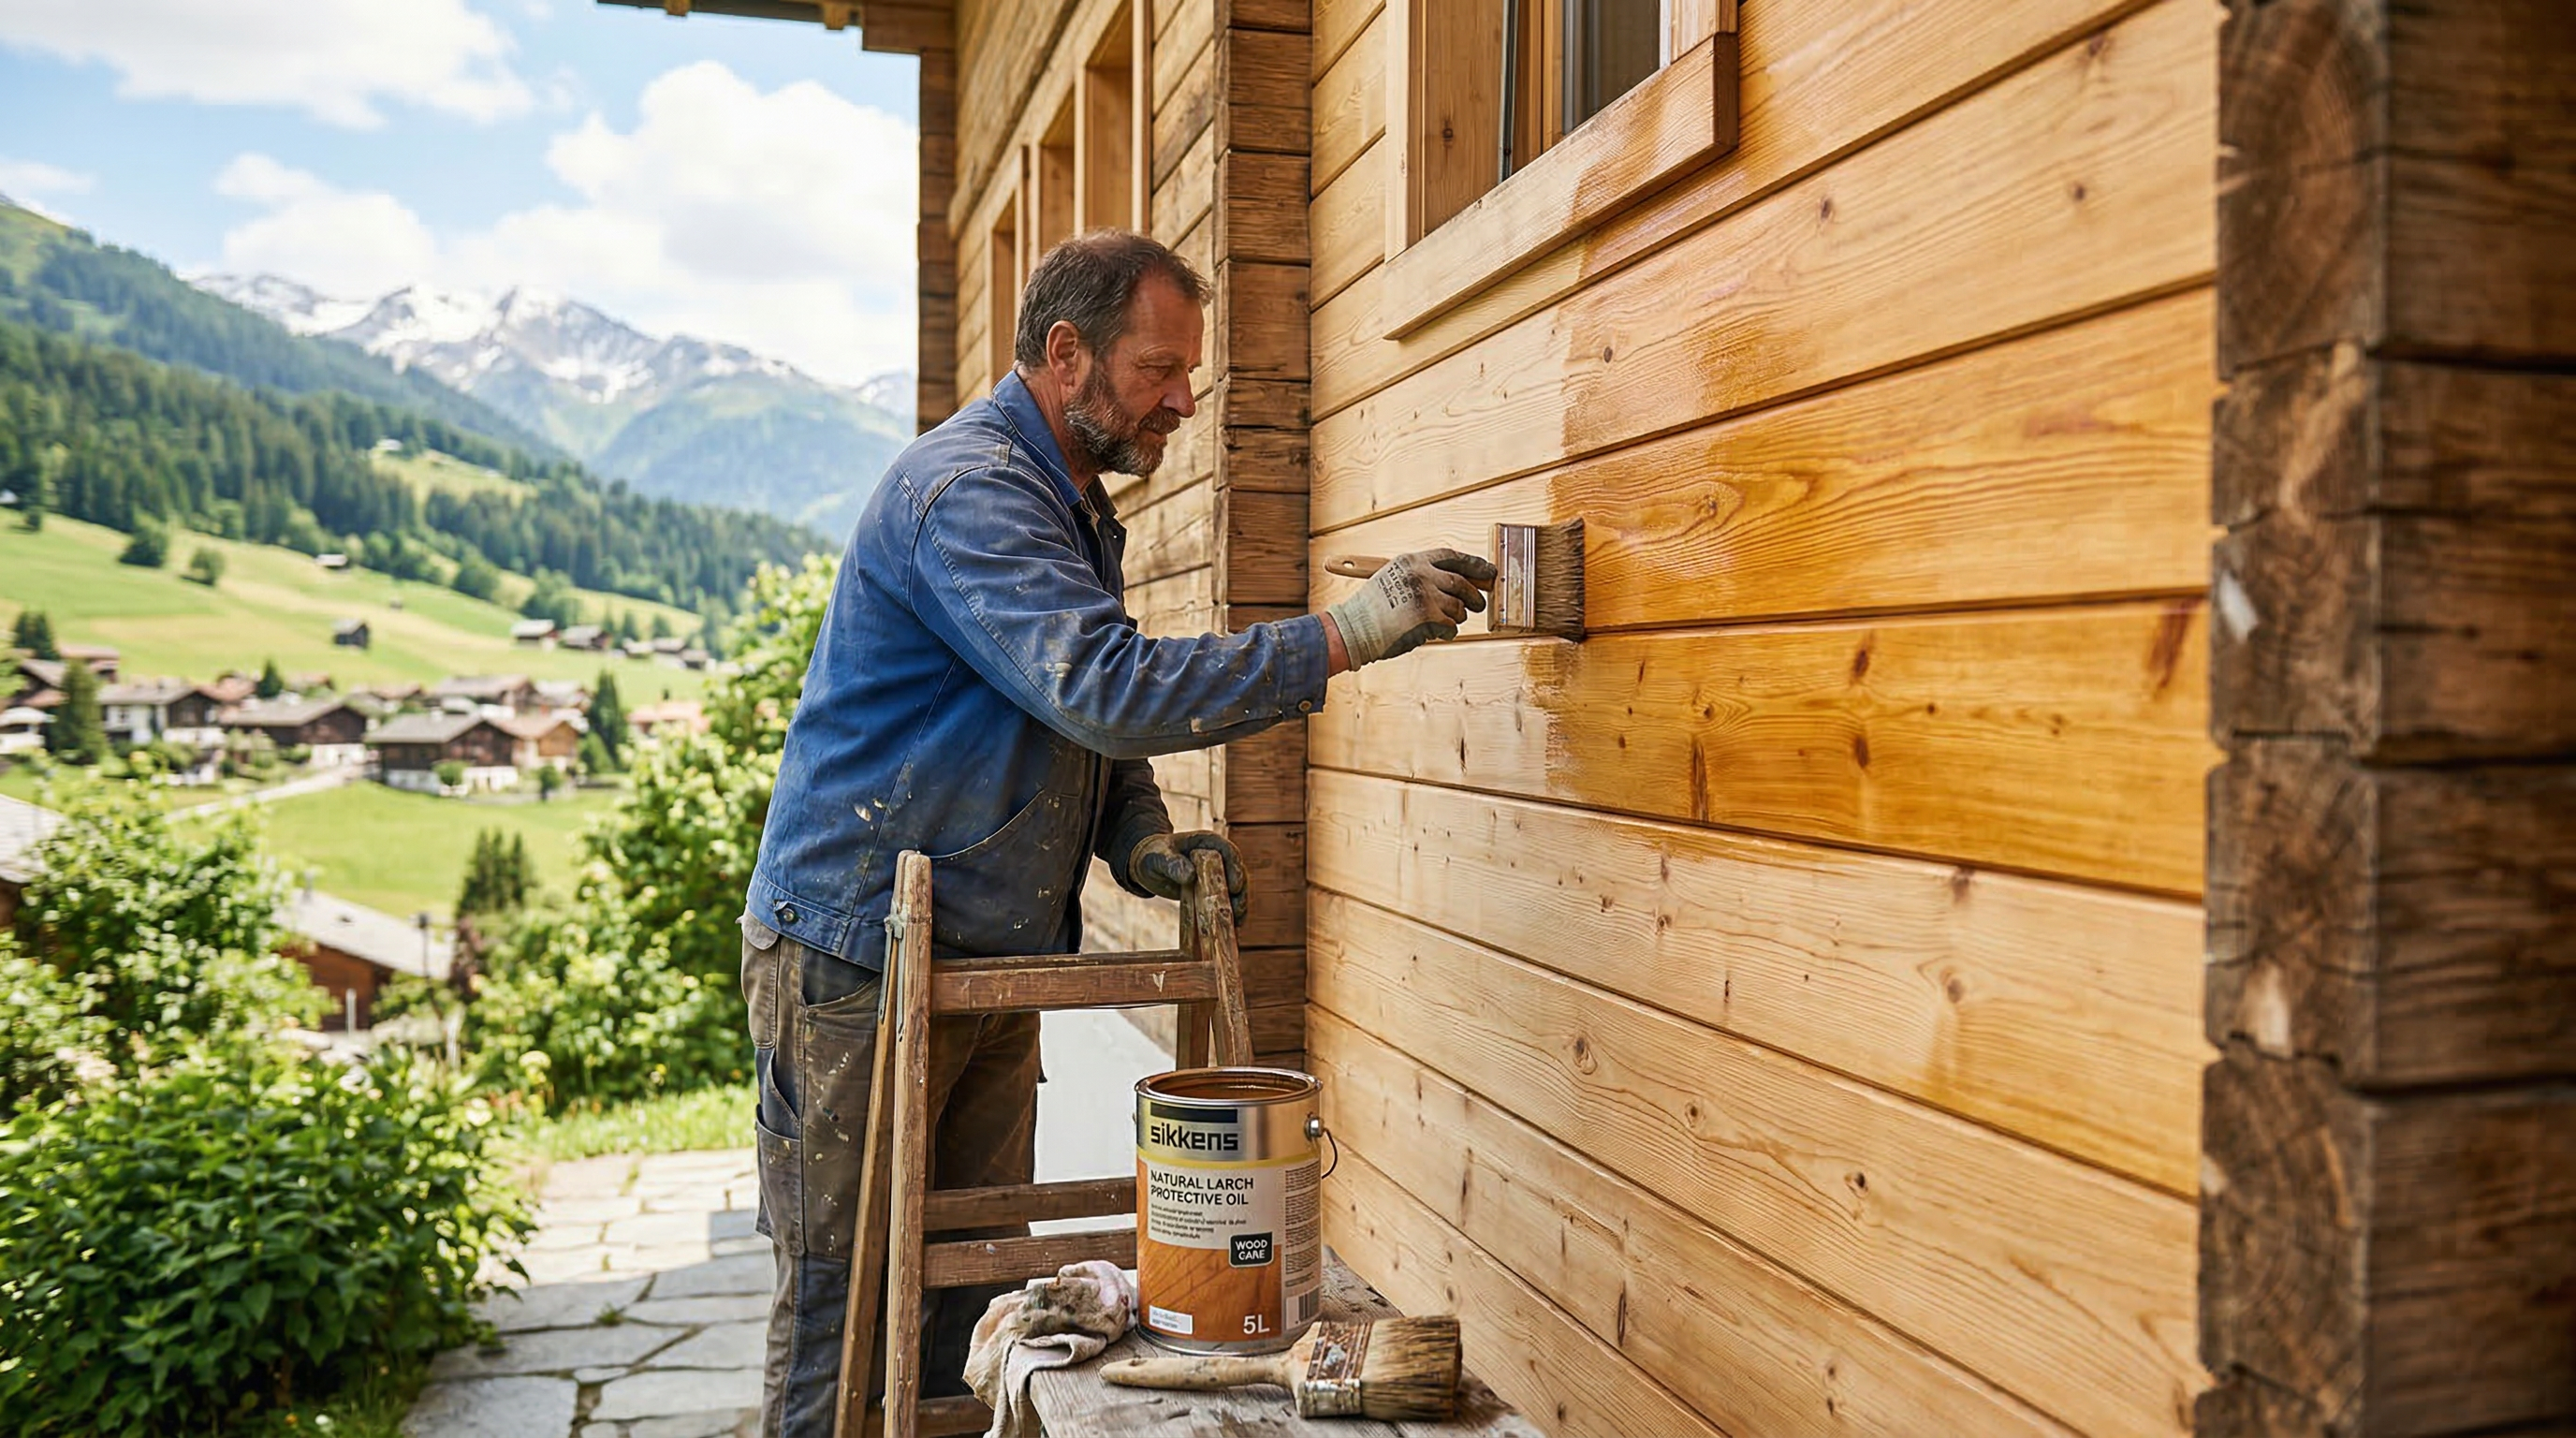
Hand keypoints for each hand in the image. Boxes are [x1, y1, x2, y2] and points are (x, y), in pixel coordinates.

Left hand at [1128, 830, 1248, 923]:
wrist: (1148, 866)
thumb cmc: (1154, 856)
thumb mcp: (1159, 858)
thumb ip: (1173, 864)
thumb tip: (1191, 875)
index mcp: (1209, 843)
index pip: (1230, 853)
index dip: (1236, 869)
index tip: (1234, 888)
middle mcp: (1218, 858)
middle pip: (1238, 874)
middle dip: (1240, 893)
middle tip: (1237, 911)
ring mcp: (1218, 875)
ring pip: (1236, 891)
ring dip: (1238, 907)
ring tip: (1236, 925)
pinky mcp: (1214, 891)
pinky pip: (1226, 902)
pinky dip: (1229, 915)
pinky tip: (1230, 929)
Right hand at [1321, 549, 1496, 667]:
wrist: (1353, 630)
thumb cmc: (1371, 611)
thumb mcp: (1393, 580)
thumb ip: (1422, 578)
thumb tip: (1458, 583)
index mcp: (1411, 560)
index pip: (1450, 556)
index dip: (1472, 563)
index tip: (1486, 570)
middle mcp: (1419, 573)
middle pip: (1460, 581)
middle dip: (1473, 595)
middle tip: (1479, 604)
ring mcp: (1425, 593)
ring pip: (1458, 606)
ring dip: (1456, 617)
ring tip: (1443, 623)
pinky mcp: (1428, 616)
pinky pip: (1451, 626)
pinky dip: (1448, 632)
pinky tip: (1437, 633)